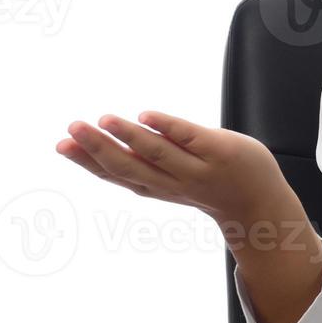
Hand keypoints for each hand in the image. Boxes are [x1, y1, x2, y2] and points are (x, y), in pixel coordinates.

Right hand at [55, 111, 290, 225]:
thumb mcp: (172, 180)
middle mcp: (174, 182)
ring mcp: (198, 169)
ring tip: (104, 119)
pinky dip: (168, 128)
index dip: (88, 162)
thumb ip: (145, 164)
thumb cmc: (211, 184)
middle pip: (131, 166)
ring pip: (158, 154)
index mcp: (158, 187)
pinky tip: (146, 116)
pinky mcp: (220, 152)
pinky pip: (191, 139)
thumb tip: (107, 144)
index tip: (61, 146)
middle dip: (98, 148)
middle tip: (72, 129)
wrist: (260, 207)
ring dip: (129, 137)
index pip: (118, 175)